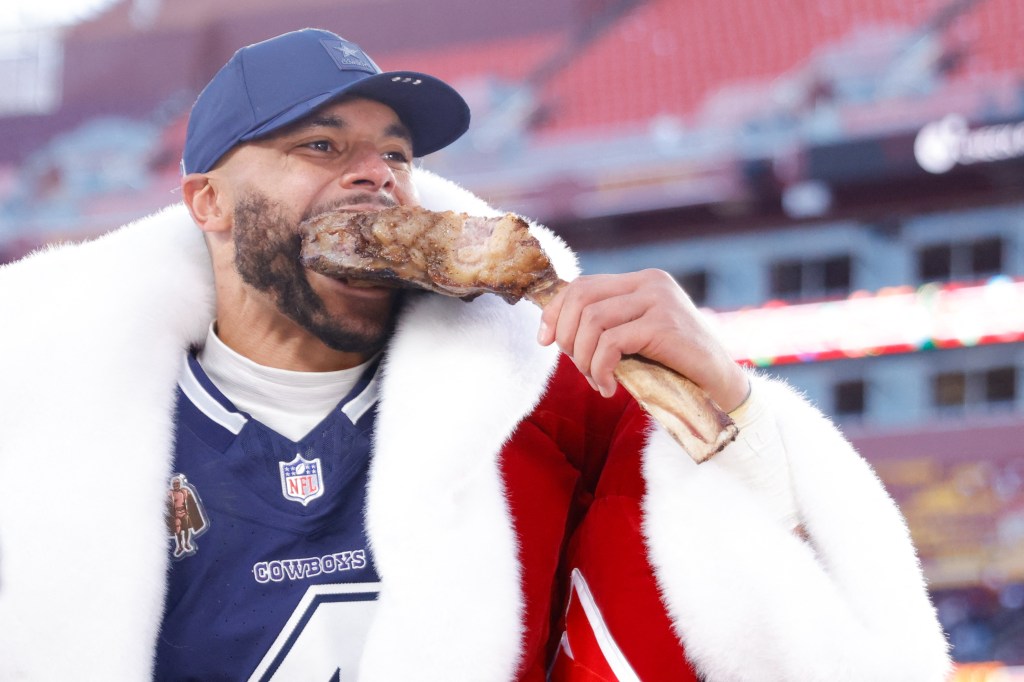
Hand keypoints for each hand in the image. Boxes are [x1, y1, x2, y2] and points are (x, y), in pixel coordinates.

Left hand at [537, 269, 748, 410]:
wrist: (721, 385)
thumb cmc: (674, 366)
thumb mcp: (636, 338)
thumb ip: (608, 326)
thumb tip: (554, 331)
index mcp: (642, 280)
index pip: (582, 284)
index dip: (555, 311)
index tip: (545, 341)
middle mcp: (650, 282)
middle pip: (581, 298)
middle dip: (566, 337)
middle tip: (577, 367)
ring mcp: (658, 300)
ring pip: (592, 321)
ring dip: (583, 358)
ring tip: (596, 381)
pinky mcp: (663, 325)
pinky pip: (611, 343)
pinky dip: (600, 369)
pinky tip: (609, 388)